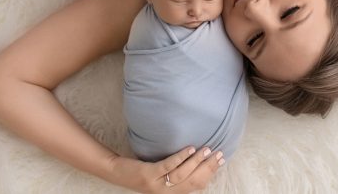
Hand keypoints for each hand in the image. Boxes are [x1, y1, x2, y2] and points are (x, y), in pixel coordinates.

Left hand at [108, 146, 224, 192]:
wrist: (116, 173)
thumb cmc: (141, 171)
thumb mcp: (161, 174)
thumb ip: (177, 171)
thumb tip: (197, 157)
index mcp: (172, 193)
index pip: (197, 186)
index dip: (211, 173)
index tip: (221, 159)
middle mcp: (166, 192)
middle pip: (193, 182)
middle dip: (208, 168)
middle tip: (219, 153)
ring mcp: (157, 184)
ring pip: (183, 175)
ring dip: (197, 162)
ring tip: (207, 150)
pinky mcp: (149, 174)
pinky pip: (168, 166)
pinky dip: (181, 158)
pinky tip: (190, 148)